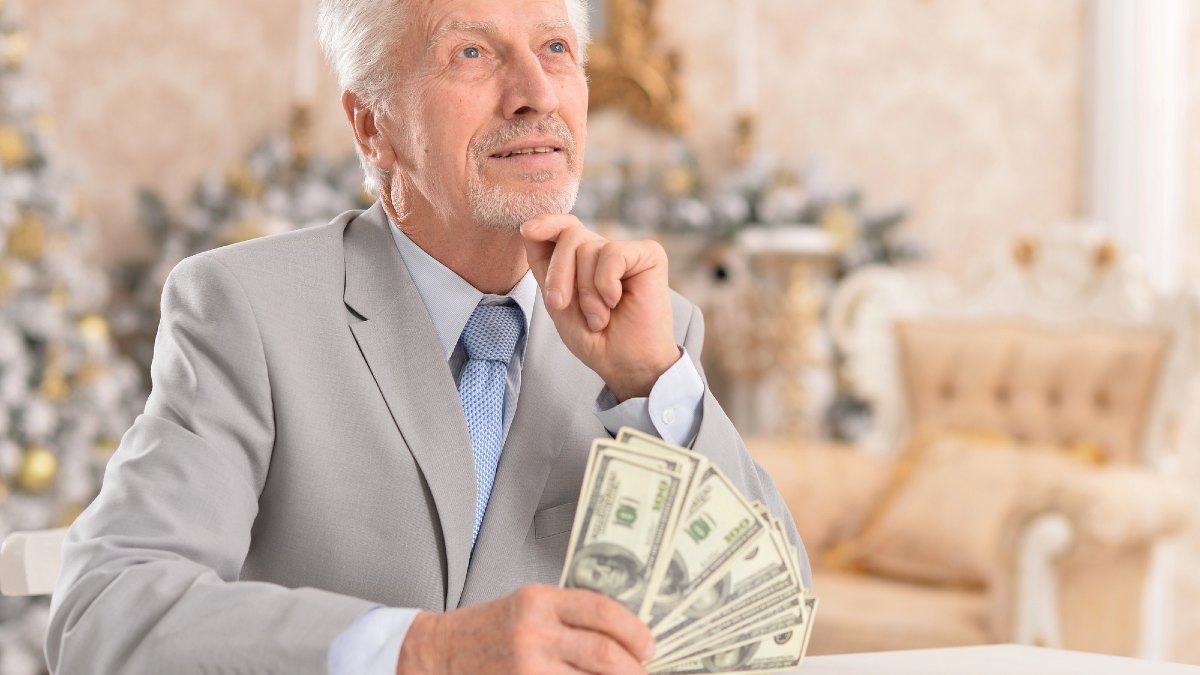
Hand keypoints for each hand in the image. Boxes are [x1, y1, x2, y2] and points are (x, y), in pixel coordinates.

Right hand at [396, 584, 654, 674]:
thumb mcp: (525, 605)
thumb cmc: (483, 631)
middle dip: (634, 669)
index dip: (635, 631)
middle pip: (605, 655)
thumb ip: (568, 616)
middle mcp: (533, 634)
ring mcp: (526, 668)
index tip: (648, 645)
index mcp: (538, 601)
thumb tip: (621, 636)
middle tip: (642, 671)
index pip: (603, 612)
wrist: (433, 655)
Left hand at [520, 215, 679, 400]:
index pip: (562, 225)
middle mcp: (603, 251)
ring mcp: (627, 252)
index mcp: (581, 259)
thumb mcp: (557, 301)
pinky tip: (616, 302)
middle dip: (559, 274)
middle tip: (563, 306)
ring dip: (587, 292)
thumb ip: (543, 264)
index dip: (546, 222)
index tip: (528, 231)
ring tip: (600, 316)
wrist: (625, 364)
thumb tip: (528, 227)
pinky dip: (606, 284)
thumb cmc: (595, 338)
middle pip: (570, 235)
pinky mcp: (649, 255)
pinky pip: (612, 255)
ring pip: (588, 248)